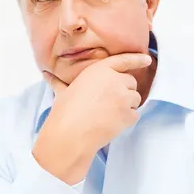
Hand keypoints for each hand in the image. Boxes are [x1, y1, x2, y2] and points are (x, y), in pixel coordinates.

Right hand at [33, 53, 151, 184]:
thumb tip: (46, 75)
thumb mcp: (63, 91)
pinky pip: (134, 115)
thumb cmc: (64, 112)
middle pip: (131, 82)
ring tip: (107, 115)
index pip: (124, 60)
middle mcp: (115, 80)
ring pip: (135, 99)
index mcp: (100, 70)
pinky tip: (110, 124)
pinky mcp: (129, 114)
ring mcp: (124, 97)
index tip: (147, 60)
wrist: (70, 134)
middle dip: (124, 91)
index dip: (137, 60)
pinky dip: (126, 121)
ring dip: (126, 106)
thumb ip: (59, 82)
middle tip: (108, 103)